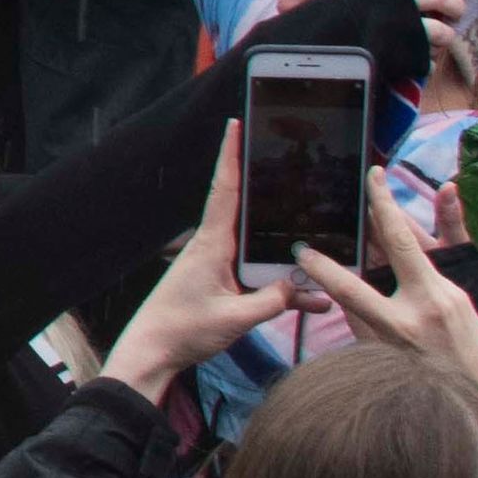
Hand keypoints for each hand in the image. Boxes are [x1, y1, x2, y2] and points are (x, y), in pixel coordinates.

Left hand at [96, 125, 302, 393]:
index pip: (225, 189)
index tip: (236, 123)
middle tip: (297, 168)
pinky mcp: (224, 285)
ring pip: (264, 250)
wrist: (152, 353)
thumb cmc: (182, 331)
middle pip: (250, 212)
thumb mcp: (235, 319)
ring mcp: (220, 266)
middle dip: (274, 193)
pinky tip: (316, 301)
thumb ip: (272, 301)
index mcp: (212, 244)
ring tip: (325, 247)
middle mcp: (215, 248)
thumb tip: (304, 286)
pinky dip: (286, 289)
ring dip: (291, 254)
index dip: (231, 155)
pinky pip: (261, 279)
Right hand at [294, 172, 477, 382]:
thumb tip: (340, 287)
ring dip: (397, 222)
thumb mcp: (381, 357)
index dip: (323, 269)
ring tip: (379, 198)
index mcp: (399, 326)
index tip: (302, 251)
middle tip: (373, 174)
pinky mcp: (462, 293)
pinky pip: (431, 265)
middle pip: (401, 243)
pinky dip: (411, 252)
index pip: (351, 289)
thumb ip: (360, 320)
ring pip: (417, 249)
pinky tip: (400, 234)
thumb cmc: (423, 382)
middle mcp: (427, 304)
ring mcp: (450, 295)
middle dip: (384, 205)